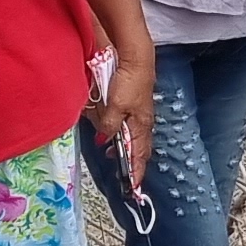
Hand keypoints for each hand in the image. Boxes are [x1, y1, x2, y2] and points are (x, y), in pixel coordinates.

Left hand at [94, 55, 155, 184]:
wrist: (135, 57)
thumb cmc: (129, 82)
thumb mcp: (115, 107)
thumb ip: (109, 125)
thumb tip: (104, 139)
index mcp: (141, 126)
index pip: (139, 155)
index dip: (136, 172)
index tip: (132, 187)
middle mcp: (141, 121)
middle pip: (136, 146)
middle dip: (127, 158)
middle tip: (117, 168)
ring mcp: (137, 111)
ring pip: (128, 133)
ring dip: (118, 141)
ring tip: (106, 147)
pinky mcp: (131, 101)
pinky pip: (123, 120)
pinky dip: (114, 125)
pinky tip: (104, 123)